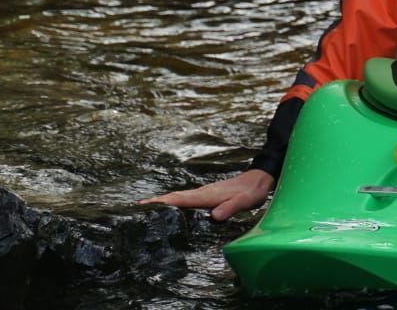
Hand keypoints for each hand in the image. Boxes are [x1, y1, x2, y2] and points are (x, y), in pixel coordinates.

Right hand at [142, 168, 274, 221]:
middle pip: (174, 197)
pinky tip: (171, 208)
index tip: (143, 204)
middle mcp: (202, 193)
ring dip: (163, 202)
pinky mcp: (207, 196)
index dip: (162, 202)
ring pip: (179, 198)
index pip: (180, 199)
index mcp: (207, 195)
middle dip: (155, 201)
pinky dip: (174, 202)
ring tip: (146, 209)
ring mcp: (204, 193)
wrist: (260, 179)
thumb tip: (215, 216)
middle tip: (135, 207)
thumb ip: (230, 208)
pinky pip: (186, 199)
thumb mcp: (244, 201)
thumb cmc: (252, 192)